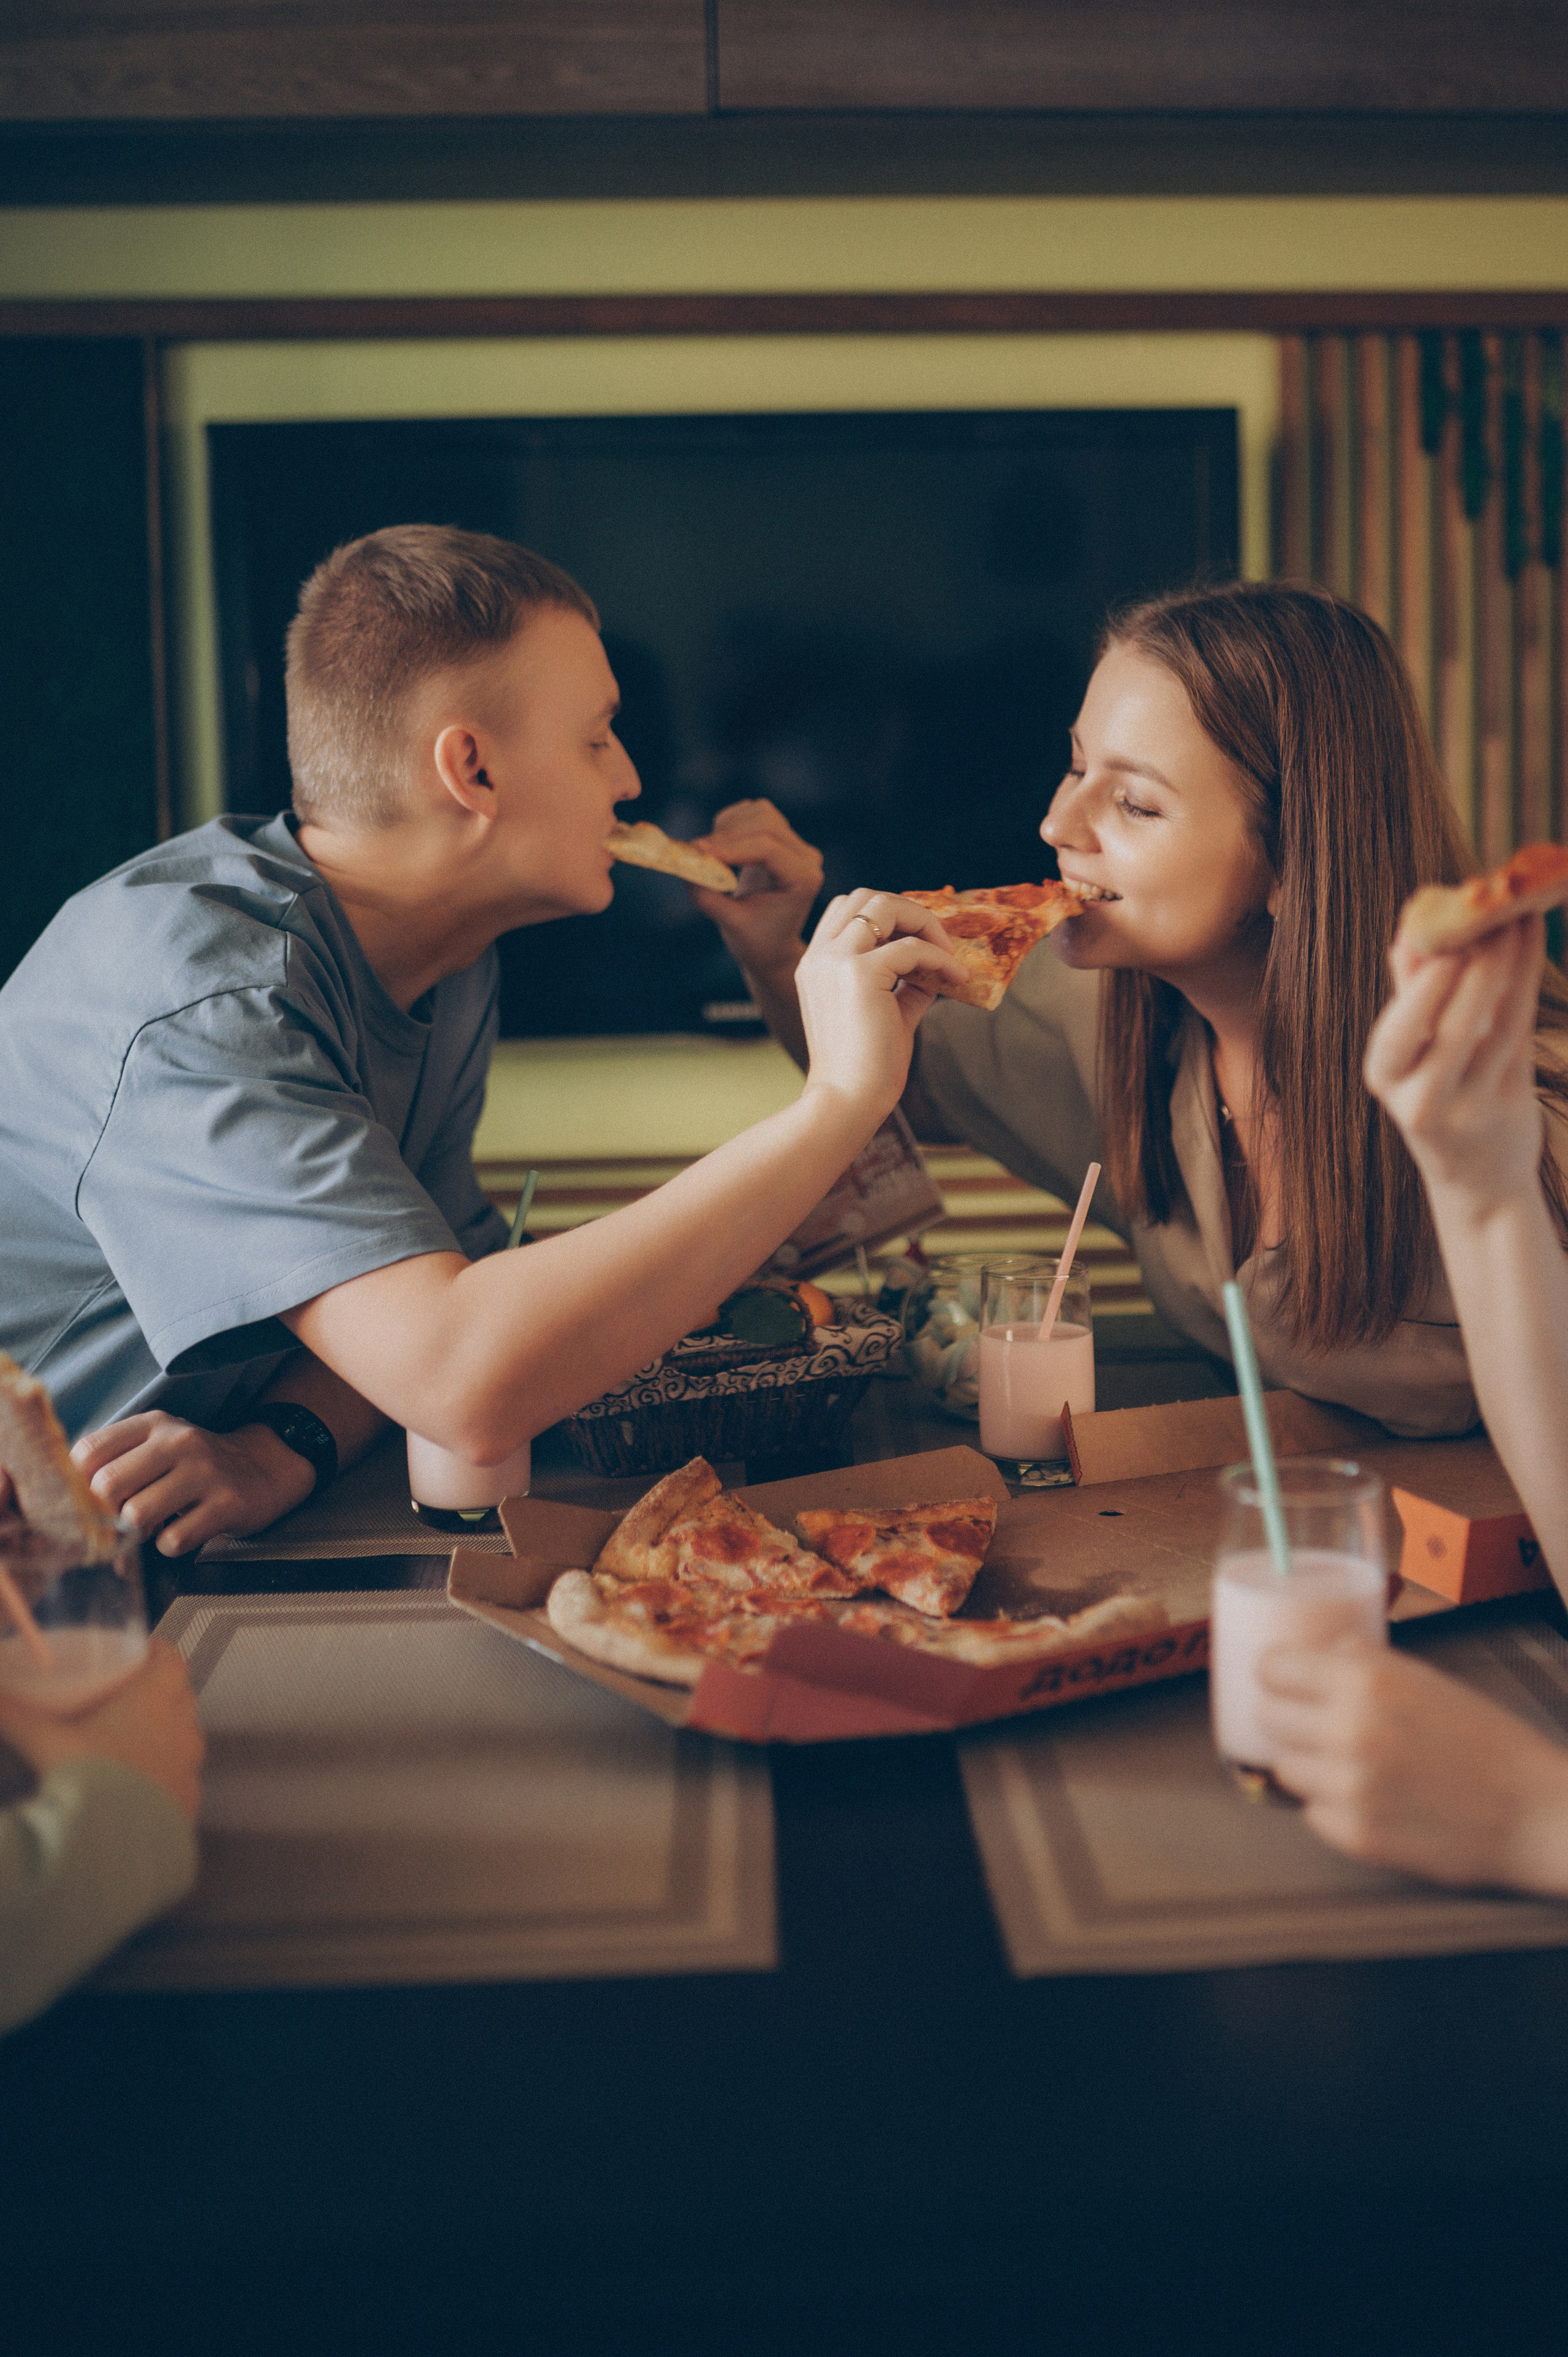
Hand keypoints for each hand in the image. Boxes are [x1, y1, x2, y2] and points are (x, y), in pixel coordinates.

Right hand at [0, 1639, 203, 1824]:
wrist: (109, 1844)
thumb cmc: (85, 1780)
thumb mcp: (43, 1740)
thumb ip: (14, 1714)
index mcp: (153, 1702)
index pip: (172, 1661)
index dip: (161, 1652)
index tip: (150, 1650)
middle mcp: (180, 1731)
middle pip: (184, 1698)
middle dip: (166, 1691)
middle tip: (138, 1694)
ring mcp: (188, 1770)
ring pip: (188, 1741)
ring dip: (171, 1736)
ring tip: (142, 1742)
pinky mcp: (187, 1807)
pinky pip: (185, 1784)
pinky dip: (170, 1780)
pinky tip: (148, 1790)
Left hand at [72, 1411, 315, 1556]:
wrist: (266, 1466)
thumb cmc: (199, 1464)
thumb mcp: (160, 1444)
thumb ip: (118, 1460)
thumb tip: (70, 1500)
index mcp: (154, 1424)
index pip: (88, 1451)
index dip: (80, 1485)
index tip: (94, 1499)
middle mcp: (179, 1442)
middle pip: (108, 1484)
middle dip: (108, 1512)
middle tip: (122, 1519)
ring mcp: (205, 1473)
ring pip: (138, 1514)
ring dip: (138, 1532)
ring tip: (154, 1526)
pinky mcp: (227, 1504)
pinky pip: (173, 1540)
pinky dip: (170, 1545)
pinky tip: (183, 1531)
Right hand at [690, 800, 825, 981]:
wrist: (772, 946)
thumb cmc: (756, 941)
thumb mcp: (731, 925)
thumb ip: (708, 897)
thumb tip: (684, 866)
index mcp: (804, 879)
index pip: (768, 848)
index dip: (730, 846)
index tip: (698, 852)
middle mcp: (805, 857)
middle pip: (765, 822)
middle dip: (726, 834)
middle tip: (695, 851)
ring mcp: (795, 844)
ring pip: (760, 812)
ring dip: (727, 826)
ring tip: (706, 852)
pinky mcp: (780, 837)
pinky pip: (753, 814)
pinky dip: (730, 823)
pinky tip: (719, 846)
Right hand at [794, 890, 965, 1119]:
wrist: (847, 1101)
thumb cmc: (865, 1068)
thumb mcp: (886, 1013)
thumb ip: (904, 985)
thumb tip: (935, 967)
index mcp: (816, 964)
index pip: (849, 911)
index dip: (890, 916)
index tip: (921, 942)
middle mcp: (819, 956)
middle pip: (865, 896)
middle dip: (909, 910)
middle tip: (939, 942)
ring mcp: (835, 961)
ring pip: (883, 905)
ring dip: (923, 922)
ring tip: (948, 953)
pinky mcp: (858, 974)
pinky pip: (911, 948)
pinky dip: (940, 959)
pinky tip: (957, 979)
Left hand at [1257, 1636, 1567, 1892]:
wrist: (1535, 1815)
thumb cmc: (1487, 1742)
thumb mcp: (1429, 1680)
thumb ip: (1367, 1661)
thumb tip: (1324, 1649)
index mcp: (1367, 1680)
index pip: (1272, 1667)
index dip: (1278, 1674)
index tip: (1284, 1681)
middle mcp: (1350, 1729)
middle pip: (1267, 1717)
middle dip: (1289, 1719)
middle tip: (1315, 1725)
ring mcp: (1349, 1787)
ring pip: (1285, 1768)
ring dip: (1310, 1765)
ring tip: (1352, 1765)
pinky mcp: (1355, 1836)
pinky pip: (1312, 1813)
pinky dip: (1332, 1807)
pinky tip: (1372, 1800)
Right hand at [1363, 914, 1544, 1220]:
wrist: (1478, 1182)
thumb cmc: (1439, 1105)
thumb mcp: (1410, 1058)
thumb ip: (1410, 999)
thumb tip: (1407, 936)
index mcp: (1383, 1076)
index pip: (1399, 1028)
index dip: (1421, 983)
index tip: (1438, 933)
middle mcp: (1419, 1098)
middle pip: (1451, 1025)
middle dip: (1472, 964)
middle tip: (1487, 912)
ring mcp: (1468, 1106)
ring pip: (1494, 1026)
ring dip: (1508, 965)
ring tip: (1517, 916)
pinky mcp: (1509, 1102)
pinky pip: (1519, 1031)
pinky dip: (1526, 982)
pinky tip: (1530, 943)